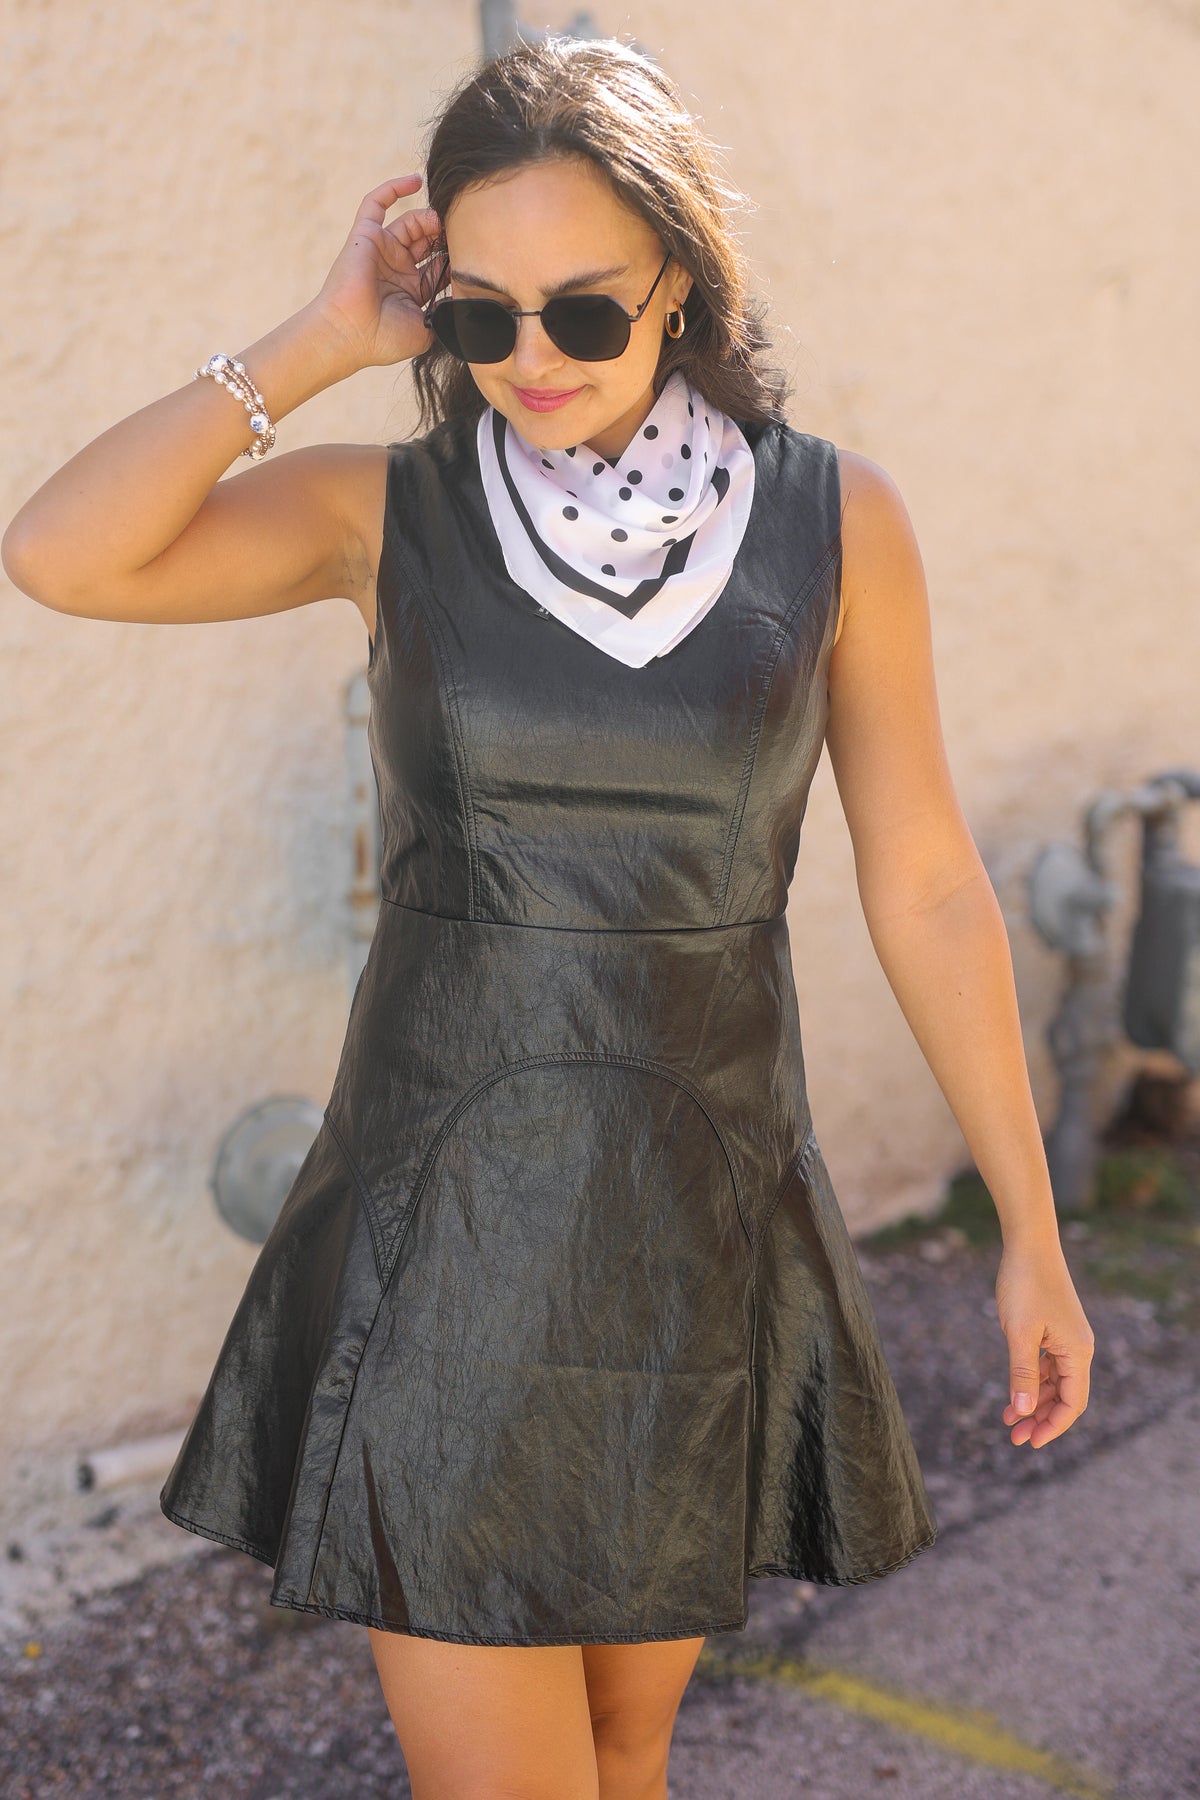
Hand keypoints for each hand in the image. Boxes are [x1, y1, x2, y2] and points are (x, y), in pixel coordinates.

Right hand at [310, 175, 444, 371]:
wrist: (350, 334)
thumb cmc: (384, 339)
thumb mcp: (426, 331)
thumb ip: (444, 315)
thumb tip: (463, 301)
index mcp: (411, 290)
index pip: (438, 266)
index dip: (454, 259)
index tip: (471, 256)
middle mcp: (397, 268)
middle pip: (427, 241)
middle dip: (444, 236)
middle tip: (460, 233)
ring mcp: (381, 250)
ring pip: (410, 222)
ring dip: (429, 218)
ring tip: (443, 219)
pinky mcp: (365, 235)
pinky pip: (376, 202)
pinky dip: (394, 188)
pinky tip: (416, 181)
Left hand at [994, 1238, 1094, 1447]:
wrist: (1028, 1244)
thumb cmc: (1025, 1284)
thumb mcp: (1019, 1333)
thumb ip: (1021, 1374)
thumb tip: (1023, 1413)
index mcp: (1078, 1353)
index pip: (1072, 1403)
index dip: (1053, 1427)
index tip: (1030, 1443)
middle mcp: (1079, 1349)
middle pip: (1065, 1396)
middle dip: (1041, 1419)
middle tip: (1014, 1439)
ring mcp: (1067, 1339)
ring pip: (1054, 1383)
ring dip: (1033, 1403)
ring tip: (1008, 1423)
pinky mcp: (1054, 1330)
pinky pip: (1046, 1366)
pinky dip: (1030, 1381)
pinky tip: (1011, 1395)